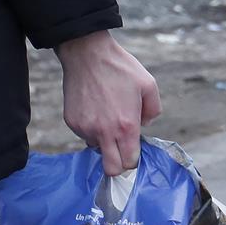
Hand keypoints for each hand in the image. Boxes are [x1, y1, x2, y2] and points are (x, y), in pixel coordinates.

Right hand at [57, 30, 160, 176]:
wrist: (88, 55)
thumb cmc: (120, 68)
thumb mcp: (149, 85)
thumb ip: (153, 110)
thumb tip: (144, 124)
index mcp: (126, 126)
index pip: (129, 162)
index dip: (133, 161)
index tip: (133, 151)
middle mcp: (104, 132)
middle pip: (111, 169)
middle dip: (118, 164)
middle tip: (121, 149)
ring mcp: (85, 128)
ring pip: (96, 148)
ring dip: (103, 141)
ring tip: (107, 117)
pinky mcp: (72, 122)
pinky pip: (84, 134)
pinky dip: (91, 128)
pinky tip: (94, 109)